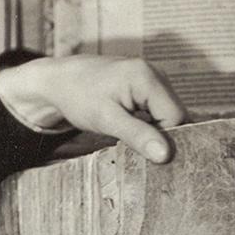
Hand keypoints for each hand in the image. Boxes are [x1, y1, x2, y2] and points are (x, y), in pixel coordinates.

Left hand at [0, 54, 186, 161]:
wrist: (57, 82)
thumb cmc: (77, 97)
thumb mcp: (106, 120)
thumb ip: (138, 136)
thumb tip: (166, 155)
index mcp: (148, 78)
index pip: (177, 118)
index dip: (167, 141)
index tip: (151, 160)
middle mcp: (155, 75)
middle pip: (176, 117)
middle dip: (163, 138)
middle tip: (142, 156)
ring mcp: (151, 80)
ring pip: (167, 116)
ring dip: (156, 134)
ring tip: (133, 143)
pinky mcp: (145, 89)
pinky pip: (158, 113)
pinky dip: (149, 127)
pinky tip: (133, 135)